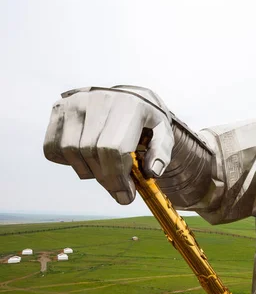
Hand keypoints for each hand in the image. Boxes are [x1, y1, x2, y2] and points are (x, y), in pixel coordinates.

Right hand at [43, 87, 173, 204]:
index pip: (112, 148)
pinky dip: (66, 161)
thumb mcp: (163, 134)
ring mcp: (76, 102)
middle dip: (106, 179)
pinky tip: (86, 157)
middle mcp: (99, 100)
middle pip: (91, 152)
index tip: (126, 196)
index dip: (117, 178)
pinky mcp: (59, 108)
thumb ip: (161, 153)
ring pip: (70, 151)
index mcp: (129, 105)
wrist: (129, 97)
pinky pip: (52, 147)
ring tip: (104, 169)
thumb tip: (152, 172)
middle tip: (119, 189)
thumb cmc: (147, 120)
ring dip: (87, 171)